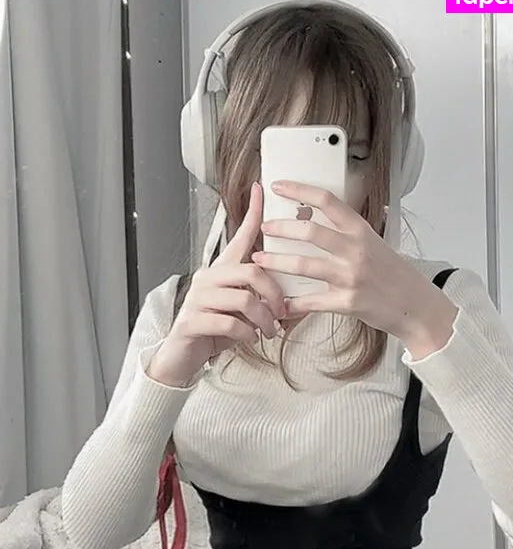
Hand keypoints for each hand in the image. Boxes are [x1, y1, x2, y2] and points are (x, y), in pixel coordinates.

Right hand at [148, 183, 284, 386]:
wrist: (183, 357)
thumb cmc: (214, 332)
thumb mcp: (243, 314)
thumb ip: (262, 302)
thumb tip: (294, 302)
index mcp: (221, 271)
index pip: (238, 236)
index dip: (251, 214)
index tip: (261, 190)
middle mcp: (208, 278)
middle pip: (252, 271)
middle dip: (275, 294)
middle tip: (282, 313)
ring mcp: (198, 298)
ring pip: (244, 299)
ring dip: (264, 319)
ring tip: (269, 332)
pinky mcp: (192, 320)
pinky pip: (230, 322)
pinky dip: (247, 334)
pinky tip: (250, 339)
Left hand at [252, 181, 457, 356]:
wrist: (415, 305)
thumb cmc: (393, 275)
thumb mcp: (374, 244)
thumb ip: (346, 233)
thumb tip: (312, 219)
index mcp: (361, 231)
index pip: (327, 200)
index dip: (299, 190)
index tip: (278, 186)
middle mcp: (356, 251)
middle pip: (310, 231)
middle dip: (280, 228)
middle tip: (264, 228)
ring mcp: (351, 277)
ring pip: (304, 265)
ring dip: (276, 262)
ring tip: (259, 260)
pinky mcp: (347, 303)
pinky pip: (311, 302)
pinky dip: (292, 303)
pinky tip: (279, 302)